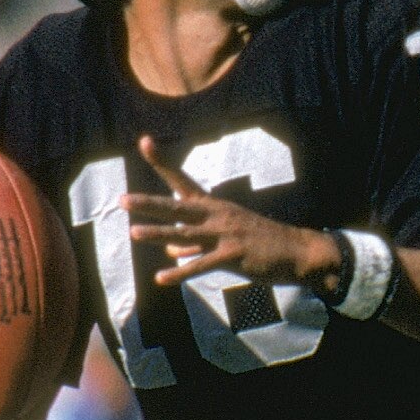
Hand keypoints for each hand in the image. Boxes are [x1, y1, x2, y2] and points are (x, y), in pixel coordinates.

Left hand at [126, 136, 339, 291]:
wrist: (296, 251)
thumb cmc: (259, 243)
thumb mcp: (225, 237)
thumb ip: (194, 243)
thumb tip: (170, 251)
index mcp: (213, 206)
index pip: (182, 180)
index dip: (162, 162)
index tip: (144, 141)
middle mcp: (216, 215)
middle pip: (177, 207)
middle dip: (149, 204)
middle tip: (123, 200)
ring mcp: (225, 235)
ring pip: (185, 234)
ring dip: (158, 234)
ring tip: (134, 233)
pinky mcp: (233, 256)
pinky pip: (201, 265)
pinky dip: (180, 272)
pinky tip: (161, 277)